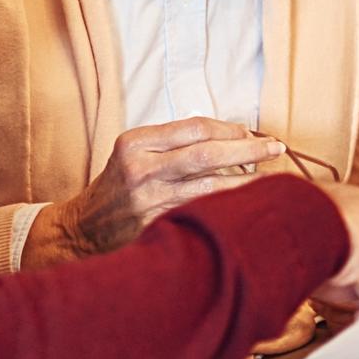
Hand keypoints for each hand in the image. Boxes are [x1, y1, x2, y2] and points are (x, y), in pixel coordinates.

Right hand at [29, 117, 282, 263]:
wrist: (81, 230)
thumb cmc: (119, 185)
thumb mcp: (136, 152)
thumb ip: (176, 142)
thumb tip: (236, 136)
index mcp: (136, 143)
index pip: (196, 128)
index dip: (230, 130)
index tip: (254, 134)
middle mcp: (141, 169)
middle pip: (207, 154)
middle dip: (248, 150)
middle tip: (277, 148)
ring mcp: (149, 201)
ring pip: (211, 188)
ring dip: (247, 184)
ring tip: (272, 179)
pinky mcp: (156, 227)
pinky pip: (203, 213)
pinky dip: (229, 208)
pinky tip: (248, 206)